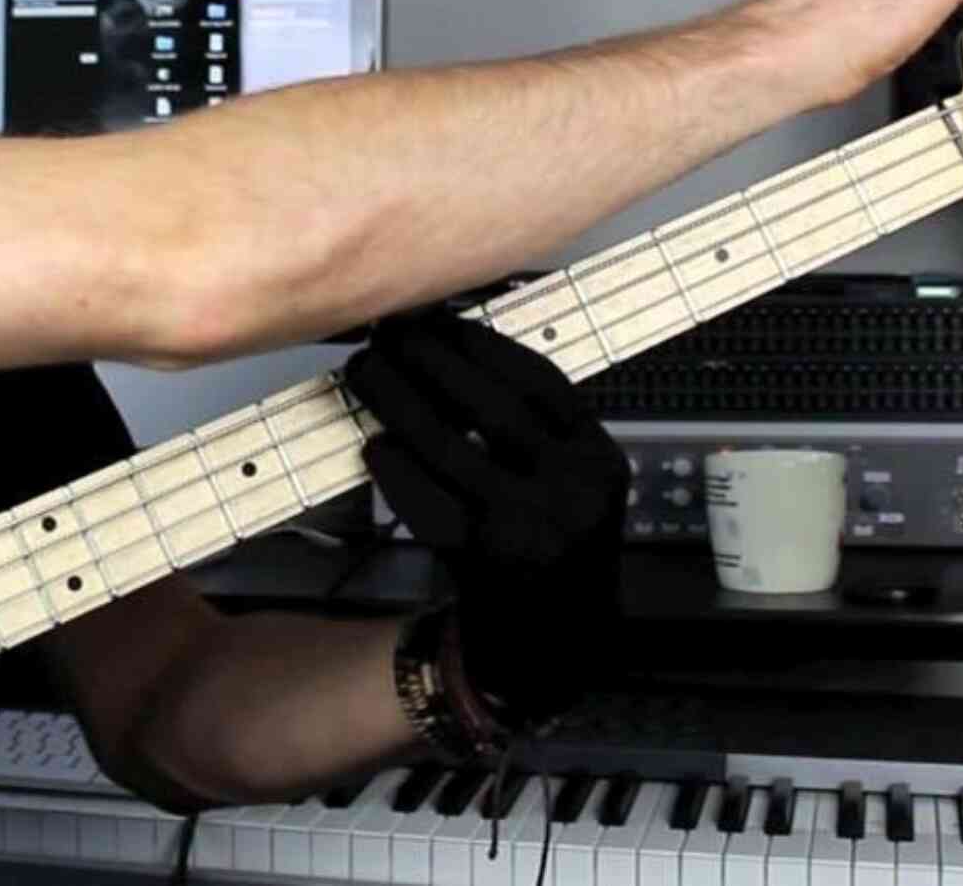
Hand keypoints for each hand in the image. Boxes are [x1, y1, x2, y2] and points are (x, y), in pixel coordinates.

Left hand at [342, 308, 625, 726]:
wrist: (553, 643)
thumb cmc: (549, 545)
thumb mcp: (568, 483)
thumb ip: (531, 430)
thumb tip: (449, 349)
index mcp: (598, 459)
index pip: (538, 383)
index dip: (480, 343)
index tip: (435, 318)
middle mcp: (572, 490)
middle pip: (489, 406)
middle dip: (429, 360)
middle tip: (385, 333)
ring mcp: (528, 527)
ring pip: (449, 447)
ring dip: (397, 402)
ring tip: (364, 373)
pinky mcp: (482, 561)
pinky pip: (426, 500)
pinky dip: (395, 468)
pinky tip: (374, 444)